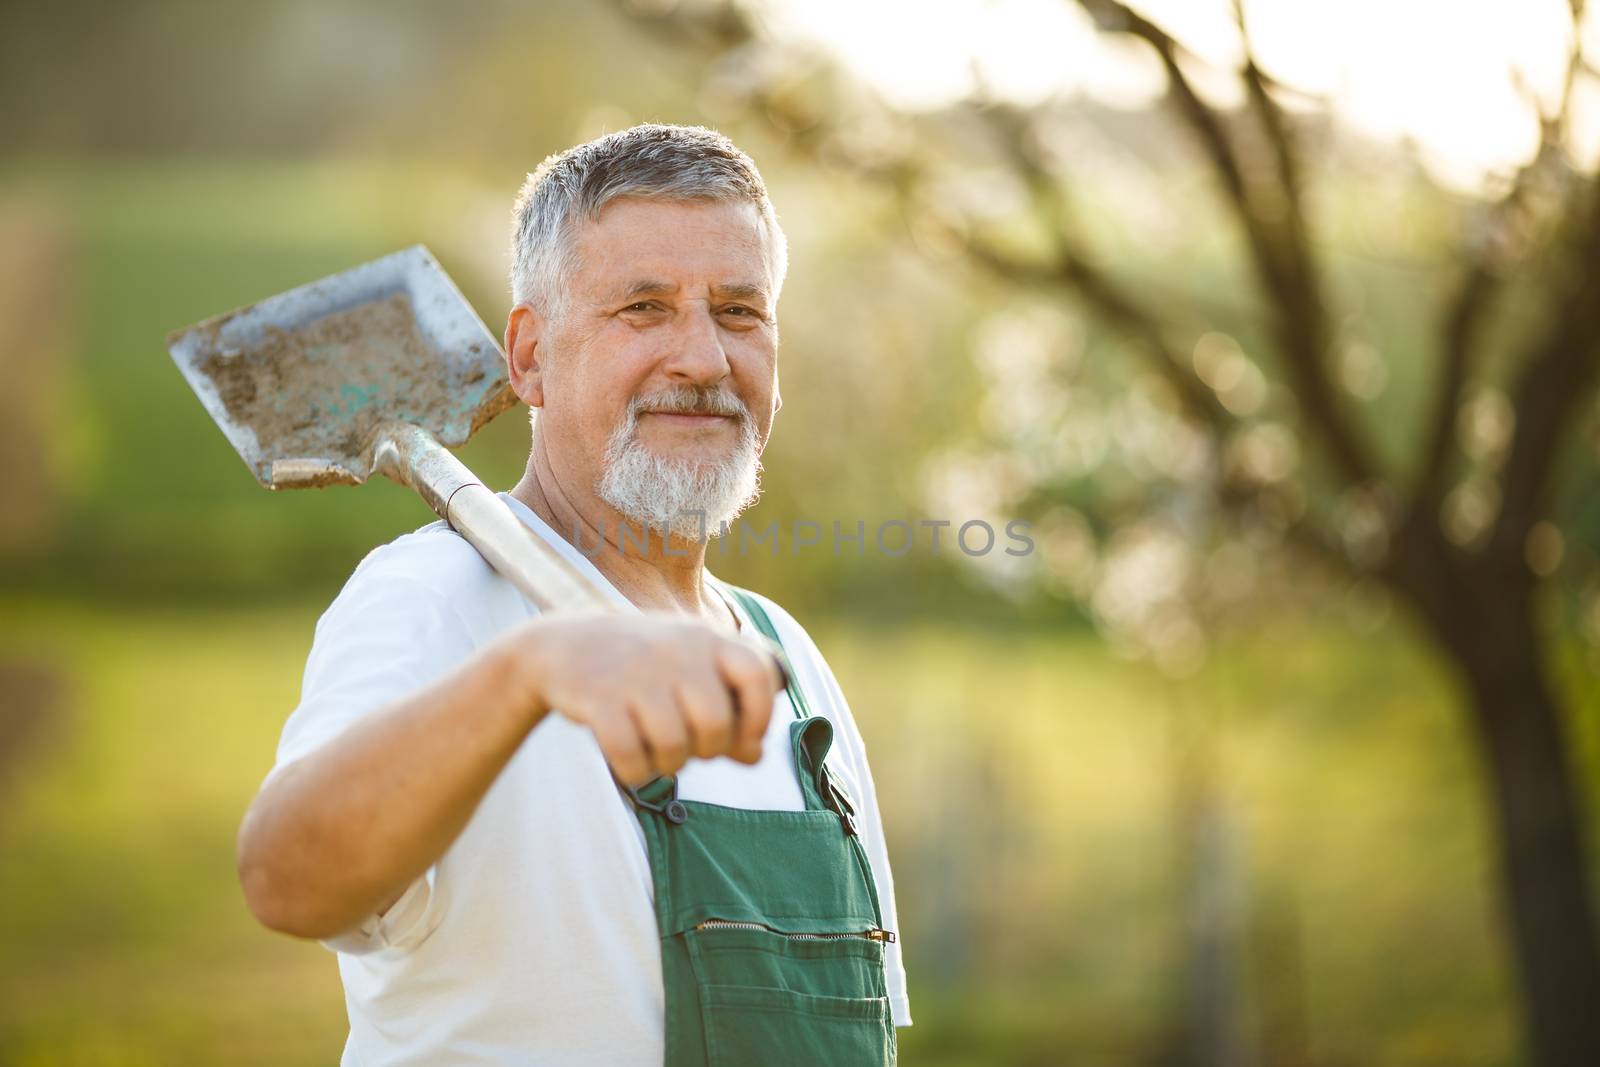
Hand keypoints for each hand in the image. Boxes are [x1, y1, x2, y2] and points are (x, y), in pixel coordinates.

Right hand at [509, 613, 782, 785]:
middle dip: (707, 751)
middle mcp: (675, 650)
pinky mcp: (598, 696)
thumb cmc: (642, 669)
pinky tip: (631, 763)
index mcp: (706, 639)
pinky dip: (635, 772)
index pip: (758, 674)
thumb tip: (755, 755)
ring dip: (668, 764)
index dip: (760, 716)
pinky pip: (631, 756)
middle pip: (715, 724)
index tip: (744, 738)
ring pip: (674, 746)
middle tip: (688, 747)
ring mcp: (636, 672)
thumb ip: (728, 711)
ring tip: (656, 752)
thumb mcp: (688, 675)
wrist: (561, 647)